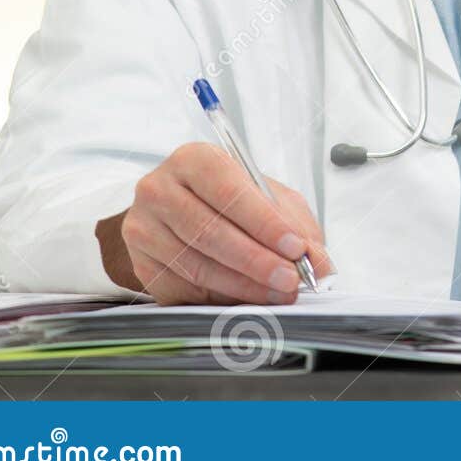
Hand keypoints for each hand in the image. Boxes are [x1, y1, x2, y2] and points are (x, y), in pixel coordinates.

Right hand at [96, 142, 333, 304]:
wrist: (180, 210)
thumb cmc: (232, 198)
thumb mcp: (270, 198)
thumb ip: (297, 226)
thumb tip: (319, 264)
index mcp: (194, 160)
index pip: (230, 192)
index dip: (264, 223)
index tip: (295, 248)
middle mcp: (160, 190)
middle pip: (210, 231)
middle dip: (256, 261)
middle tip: (289, 280)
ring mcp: (143, 228)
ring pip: (196, 265)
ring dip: (242, 285)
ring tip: (276, 293)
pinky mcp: (141, 264)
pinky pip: (182, 288)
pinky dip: (219, 298)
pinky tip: (245, 300)